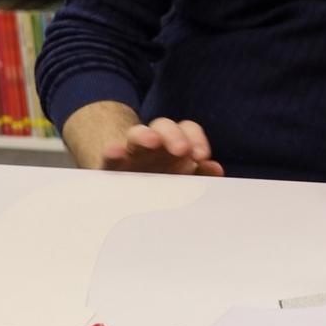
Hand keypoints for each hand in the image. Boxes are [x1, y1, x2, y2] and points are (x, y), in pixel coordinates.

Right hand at [99, 117, 223, 175]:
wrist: (128, 199)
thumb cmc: (163, 187)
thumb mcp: (183, 181)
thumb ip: (200, 174)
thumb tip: (215, 168)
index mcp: (174, 145)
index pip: (187, 130)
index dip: (196, 139)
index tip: (202, 156)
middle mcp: (153, 144)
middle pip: (164, 126)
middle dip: (174, 136)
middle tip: (182, 150)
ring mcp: (130, 153)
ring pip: (137, 134)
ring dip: (146, 135)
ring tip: (153, 142)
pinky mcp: (110, 167)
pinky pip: (110, 156)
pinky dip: (113, 151)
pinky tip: (117, 151)